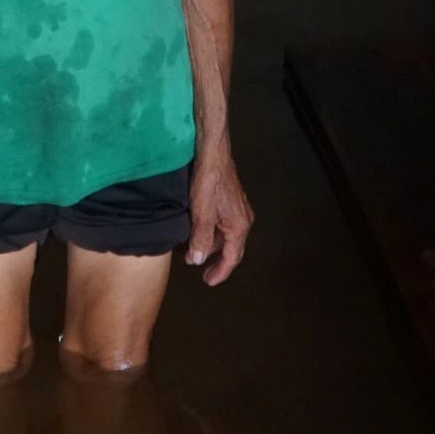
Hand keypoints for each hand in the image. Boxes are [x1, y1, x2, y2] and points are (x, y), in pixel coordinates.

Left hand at [184, 158, 251, 285]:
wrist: (212, 152)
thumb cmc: (208, 181)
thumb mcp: (201, 213)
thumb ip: (200, 239)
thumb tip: (198, 260)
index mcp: (239, 226)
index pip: (232, 257)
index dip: (220, 272)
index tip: (208, 281)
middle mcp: (243, 219)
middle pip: (230, 248)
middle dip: (214, 259)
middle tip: (198, 268)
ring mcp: (238, 209)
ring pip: (225, 235)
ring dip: (210, 244)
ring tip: (192, 250)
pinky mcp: (230, 200)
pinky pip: (222, 224)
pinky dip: (211, 232)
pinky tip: (196, 230)